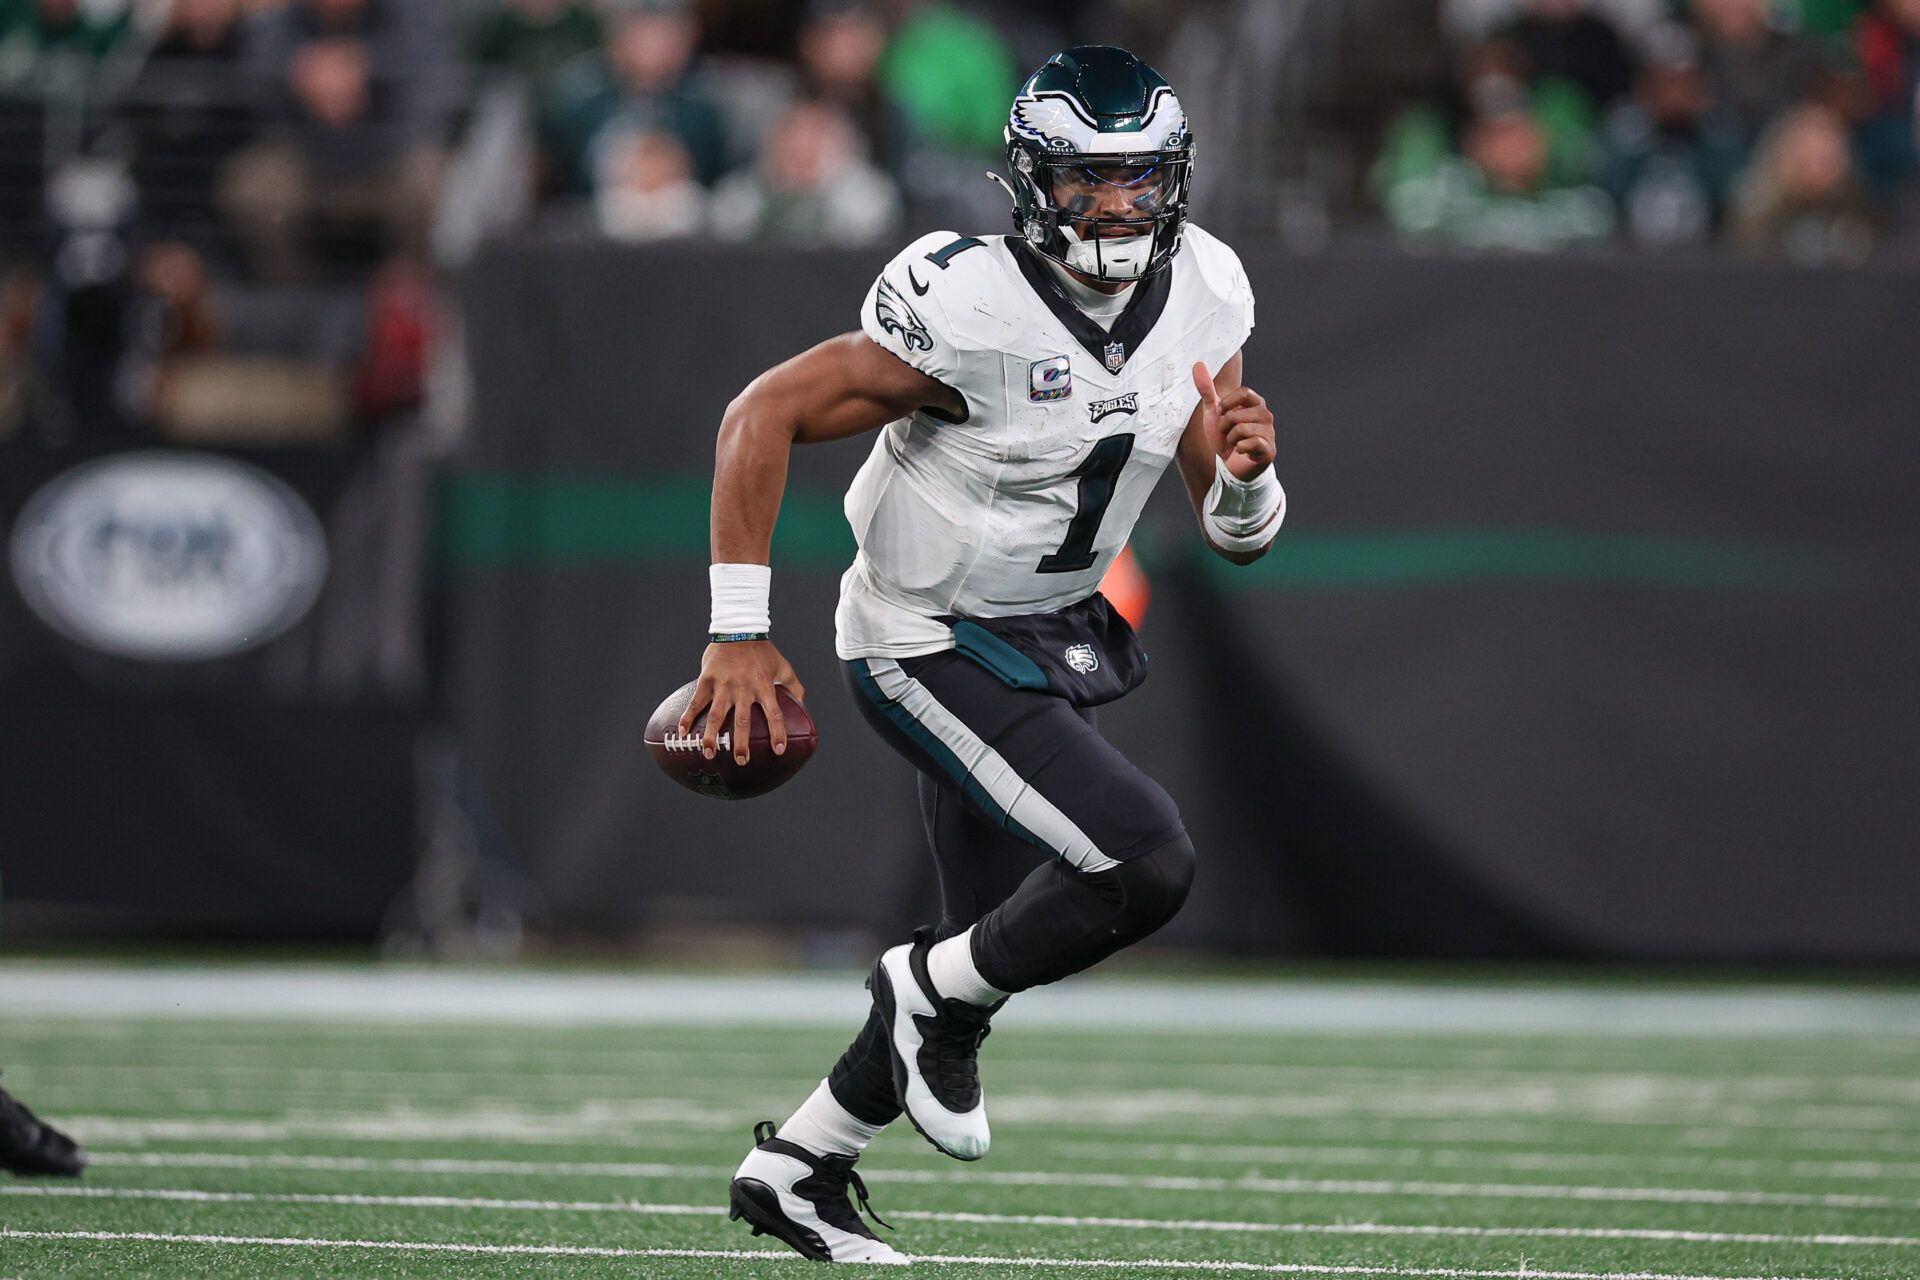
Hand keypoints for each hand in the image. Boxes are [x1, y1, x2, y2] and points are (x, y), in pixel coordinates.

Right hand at [677, 640, 805, 764]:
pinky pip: (696, 701)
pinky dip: (688, 716)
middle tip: (741, 761)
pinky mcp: (707, 679)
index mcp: (764, 686)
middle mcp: (744, 687)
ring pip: (716, 714)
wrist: (738, 629)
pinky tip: (682, 732)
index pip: (774, 714)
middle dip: (741, 743)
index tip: (778, 751)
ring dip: (711, 735)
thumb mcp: (783, 667)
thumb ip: (794, 687)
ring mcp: (724, 684)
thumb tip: (802, 708)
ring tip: (709, 753)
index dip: (778, 733)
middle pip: (742, 721)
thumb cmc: (763, 651)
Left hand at [1193, 362, 1274, 482]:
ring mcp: (1269, 433)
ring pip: (1242, 430)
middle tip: (1228, 434)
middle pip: (1238, 414)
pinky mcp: (1269, 450)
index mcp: (1256, 403)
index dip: (1228, 404)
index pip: (1245, 392)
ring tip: (1234, 443)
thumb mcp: (1213, 411)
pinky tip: (1241, 452)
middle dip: (1225, 426)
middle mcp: (1266, 415)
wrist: (1230, 464)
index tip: (1222, 413)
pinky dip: (1238, 449)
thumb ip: (1206, 389)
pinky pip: (1249, 444)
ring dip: (1230, 439)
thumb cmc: (1224, 435)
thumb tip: (1198, 364)